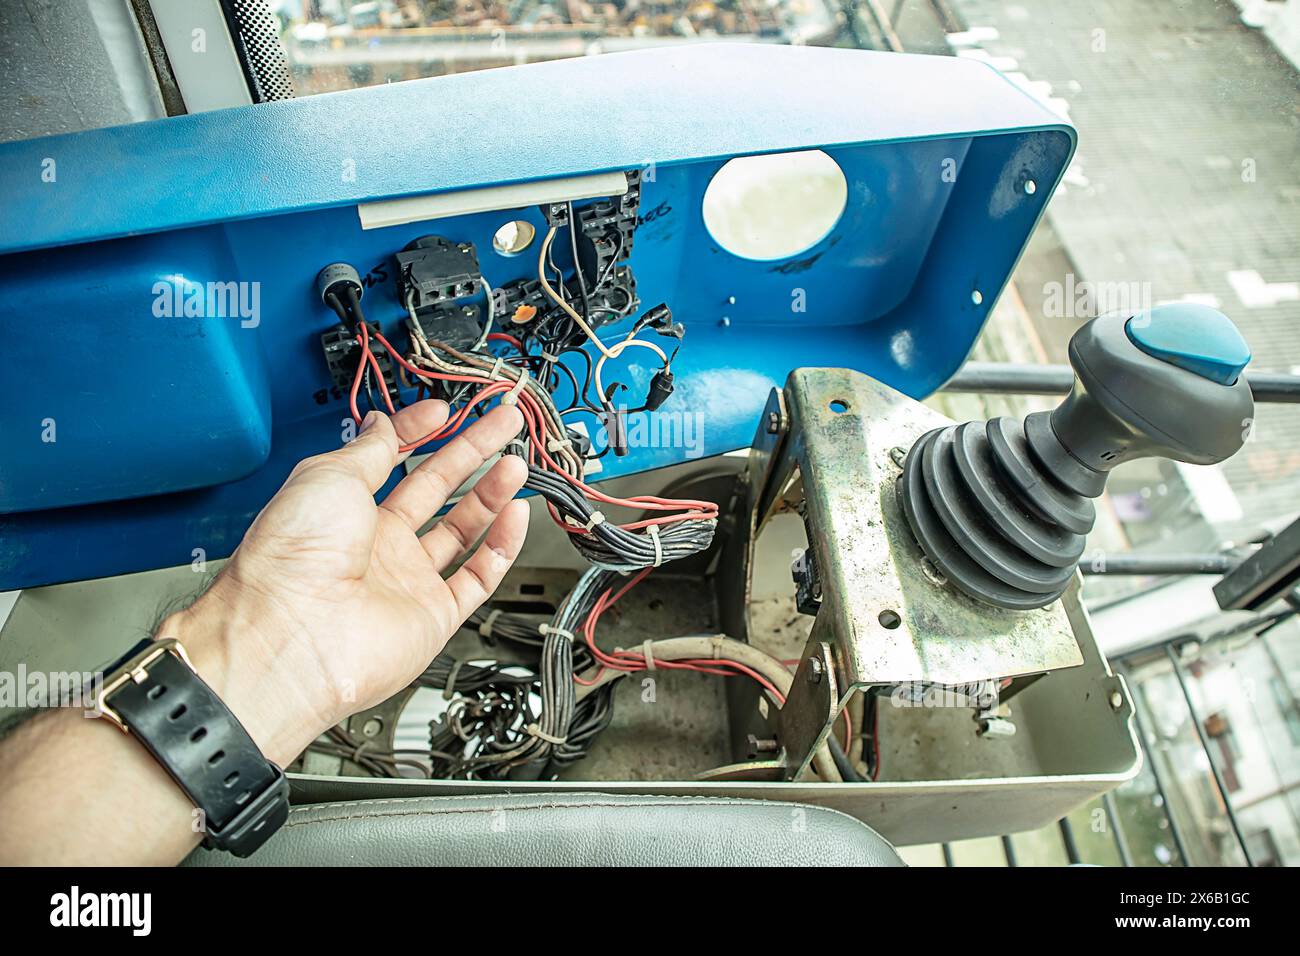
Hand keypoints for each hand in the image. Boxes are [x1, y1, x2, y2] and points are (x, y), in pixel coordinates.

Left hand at [165, 399, 529, 764]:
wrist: (296, 635)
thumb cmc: (293, 557)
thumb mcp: (329, 476)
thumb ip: (369, 449)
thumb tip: (382, 422)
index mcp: (345, 509)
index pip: (392, 460)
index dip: (420, 432)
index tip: (446, 411)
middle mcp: (376, 544)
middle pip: (436, 488)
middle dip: (471, 452)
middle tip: (502, 424)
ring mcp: (406, 580)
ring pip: (463, 529)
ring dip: (491, 493)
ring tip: (515, 463)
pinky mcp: (433, 615)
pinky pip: (479, 576)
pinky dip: (502, 546)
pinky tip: (515, 514)